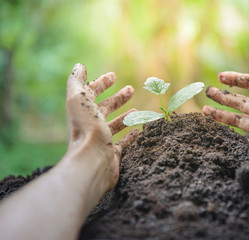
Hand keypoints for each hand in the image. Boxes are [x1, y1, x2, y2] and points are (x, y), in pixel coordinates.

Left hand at [66, 63, 137, 191]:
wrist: (93, 160)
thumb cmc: (87, 128)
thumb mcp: (78, 99)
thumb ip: (77, 82)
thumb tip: (79, 66)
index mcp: (82, 111)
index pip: (90, 93)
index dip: (101, 83)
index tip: (113, 76)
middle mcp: (91, 125)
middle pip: (104, 108)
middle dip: (117, 98)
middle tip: (131, 90)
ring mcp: (102, 139)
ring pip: (114, 125)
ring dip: (125, 116)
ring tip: (135, 111)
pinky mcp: (113, 153)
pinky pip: (123, 143)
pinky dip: (130, 135)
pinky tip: (137, 130)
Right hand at [203, 43, 248, 168]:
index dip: (236, 78)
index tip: (219, 76)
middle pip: (240, 101)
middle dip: (223, 96)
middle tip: (207, 91)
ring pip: (235, 118)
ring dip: (219, 113)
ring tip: (204, 110)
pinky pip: (237, 134)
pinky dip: (226, 130)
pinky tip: (215, 128)